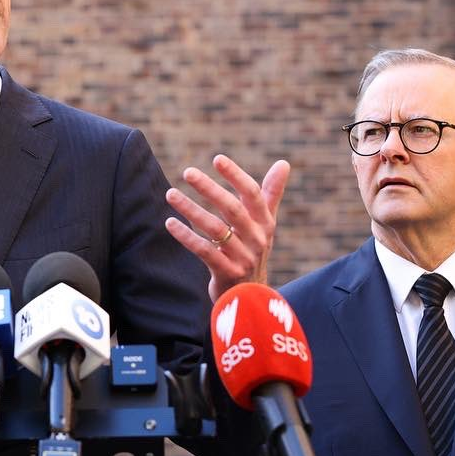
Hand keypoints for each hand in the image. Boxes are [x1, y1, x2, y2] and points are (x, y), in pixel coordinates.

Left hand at [165, 155, 289, 301]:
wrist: (251, 296)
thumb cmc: (253, 251)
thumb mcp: (265, 224)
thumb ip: (270, 194)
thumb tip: (284, 163)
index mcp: (265, 223)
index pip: (252, 194)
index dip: (236, 175)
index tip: (217, 159)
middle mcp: (257, 238)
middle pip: (232, 209)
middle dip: (209, 188)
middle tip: (187, 172)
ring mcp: (244, 257)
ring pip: (215, 229)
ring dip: (191, 209)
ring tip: (170, 194)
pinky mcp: (228, 273)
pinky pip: (204, 251)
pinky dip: (186, 236)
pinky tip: (170, 223)